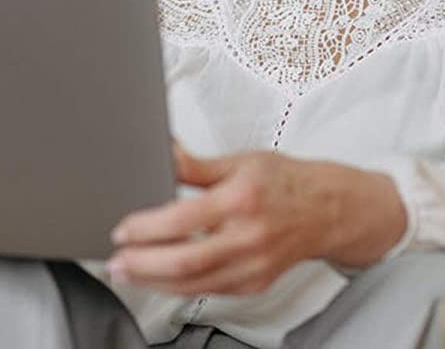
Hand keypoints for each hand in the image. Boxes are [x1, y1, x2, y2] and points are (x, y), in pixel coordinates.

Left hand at [107, 146, 404, 296]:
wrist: (329, 210)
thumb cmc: (285, 181)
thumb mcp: (240, 160)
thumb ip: (196, 165)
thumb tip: (162, 153)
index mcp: (242, 200)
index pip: (185, 219)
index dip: (149, 228)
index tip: (123, 229)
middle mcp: (249, 238)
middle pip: (187, 261)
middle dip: (144, 265)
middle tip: (115, 261)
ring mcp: (254, 266)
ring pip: (196, 284)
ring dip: (155, 282)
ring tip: (127, 274)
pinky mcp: (255, 283)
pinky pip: (210, 291)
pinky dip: (179, 288)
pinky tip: (158, 281)